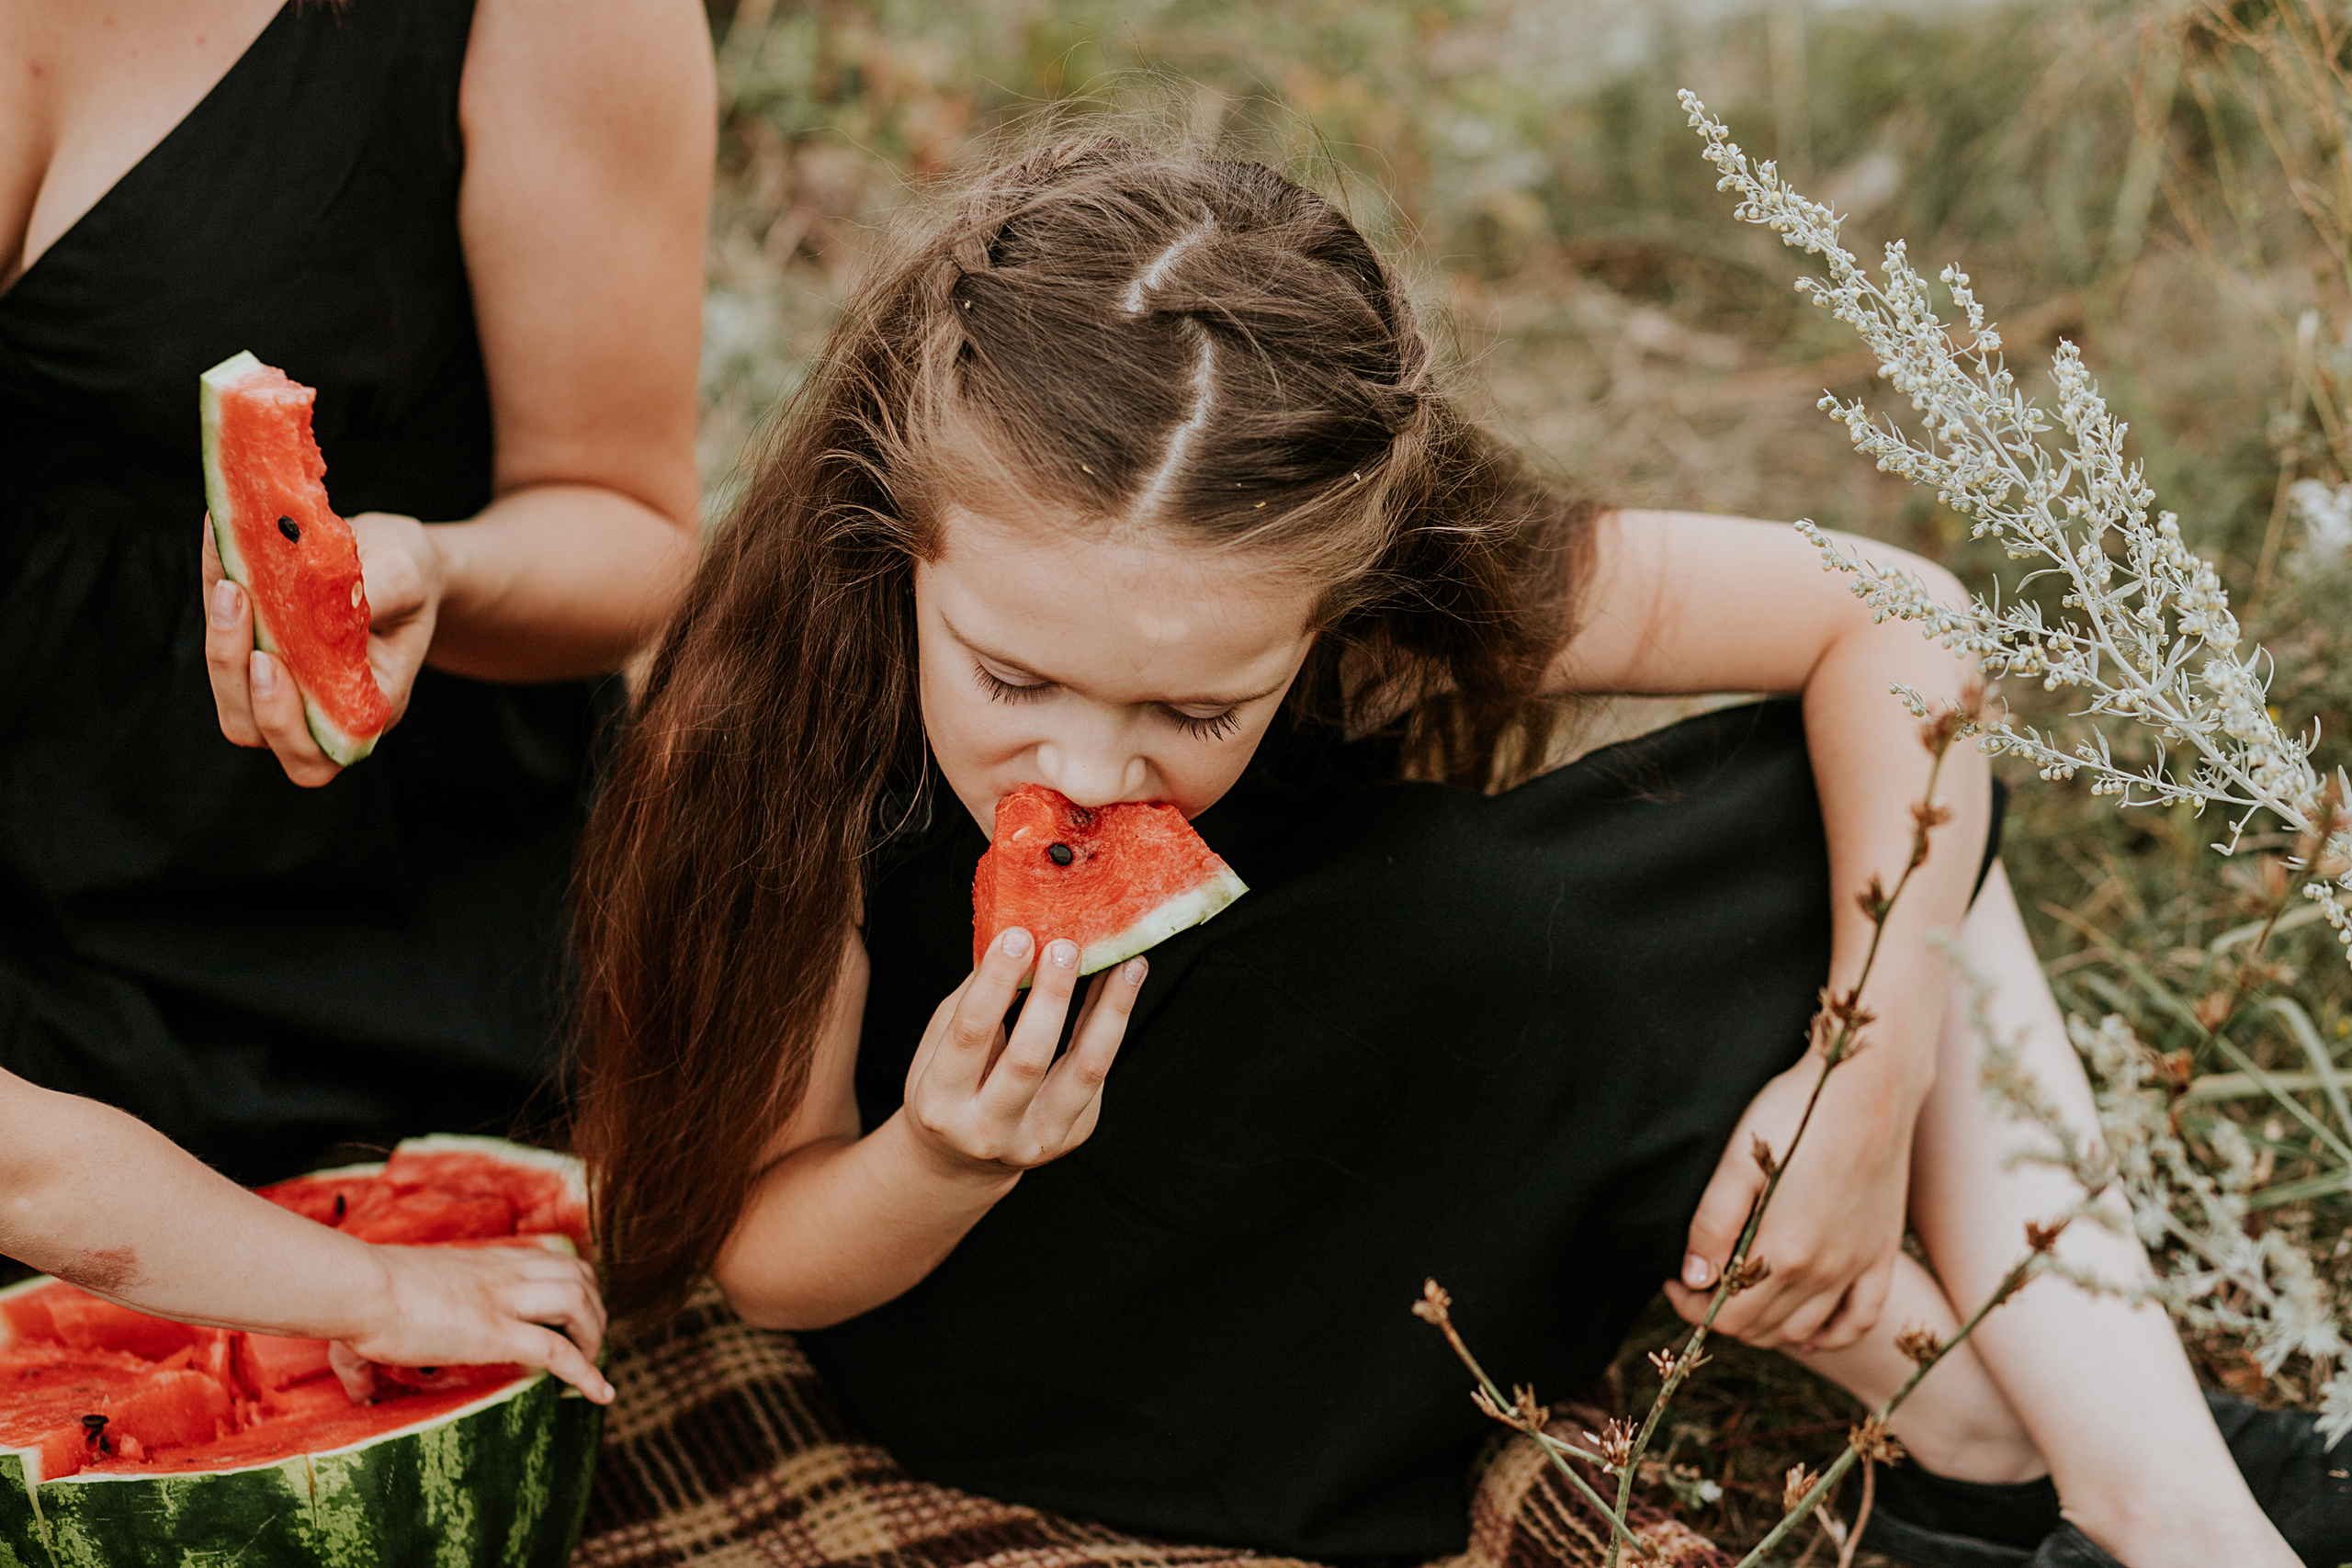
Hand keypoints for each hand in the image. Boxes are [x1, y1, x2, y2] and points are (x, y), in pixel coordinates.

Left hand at [201, 511, 442, 786]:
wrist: (397, 560)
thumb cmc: (411, 576)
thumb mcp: (407, 577)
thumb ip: (374, 593)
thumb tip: (321, 592)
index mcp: (365, 710)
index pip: (315, 750)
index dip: (282, 719)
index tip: (271, 660)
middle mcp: (318, 710)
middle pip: (254, 729)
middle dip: (235, 673)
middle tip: (238, 603)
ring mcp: (280, 684)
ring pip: (230, 693)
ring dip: (220, 641)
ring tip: (230, 580)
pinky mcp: (252, 649)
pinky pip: (223, 637)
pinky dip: (215, 593)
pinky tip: (223, 540)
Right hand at [335, 1242, 612, 1404]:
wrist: (359, 1289)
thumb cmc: (361, 1302)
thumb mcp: (379, 1318)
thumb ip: (367, 1357)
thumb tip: (356, 1393)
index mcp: (485, 1263)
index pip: (551, 1261)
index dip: (575, 1286)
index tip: (577, 1314)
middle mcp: (505, 1274)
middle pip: (579, 1275)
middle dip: (596, 1308)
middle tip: (591, 1341)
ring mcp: (504, 1301)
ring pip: (579, 1304)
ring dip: (594, 1336)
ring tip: (593, 1366)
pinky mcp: (497, 1332)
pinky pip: (558, 1351)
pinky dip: (586, 1373)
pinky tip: (599, 1393)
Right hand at [900, 928, 1144, 1177]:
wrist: (962, 1160)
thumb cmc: (948, 1087)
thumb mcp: (938, 1046)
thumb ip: (974, 1002)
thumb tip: (1017, 941)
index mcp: (940, 1102)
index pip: (970, 1034)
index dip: (995, 982)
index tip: (1017, 936)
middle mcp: (987, 1130)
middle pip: (1029, 1058)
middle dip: (1052, 996)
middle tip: (1067, 946)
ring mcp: (1036, 1140)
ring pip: (1084, 1070)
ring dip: (1111, 1010)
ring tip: (1128, 964)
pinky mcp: (1072, 1136)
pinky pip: (1095, 1074)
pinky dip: (1109, 1025)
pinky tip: (1120, 987)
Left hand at [1663, 1053, 1916, 1350]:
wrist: (1870, 1085)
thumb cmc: (1797, 1112)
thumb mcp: (1740, 1160)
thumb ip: (1713, 1224)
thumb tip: (1693, 1279)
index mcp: (1785, 1251)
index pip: (1729, 1316)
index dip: (1692, 1307)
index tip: (1675, 1281)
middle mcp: (1825, 1271)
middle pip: (1762, 1328)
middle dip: (1721, 1315)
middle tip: (1700, 1284)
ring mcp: (1858, 1265)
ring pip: (1804, 1329)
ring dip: (1766, 1327)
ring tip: (1741, 1298)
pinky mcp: (1882, 1251)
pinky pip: (1862, 1318)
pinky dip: (1832, 1335)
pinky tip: (1807, 1332)